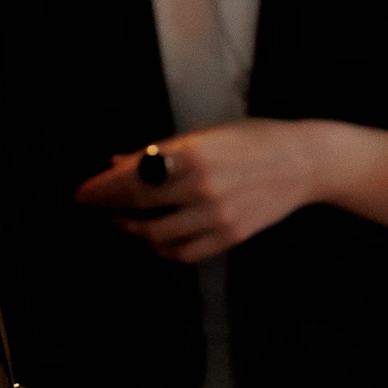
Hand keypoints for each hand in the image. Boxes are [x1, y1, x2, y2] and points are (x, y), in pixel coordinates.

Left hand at [76, 120, 387, 256]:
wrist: (303, 161)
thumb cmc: (252, 138)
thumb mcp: (203, 134)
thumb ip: (159, 152)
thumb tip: (118, 162)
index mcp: (192, 155)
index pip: (132, 178)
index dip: (102, 189)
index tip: (83, 193)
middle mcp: (202, 188)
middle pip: (139, 208)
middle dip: (110, 209)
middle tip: (97, 206)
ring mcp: (217, 216)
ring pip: (158, 236)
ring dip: (135, 231)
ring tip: (128, 221)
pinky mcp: (230, 236)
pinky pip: (185, 253)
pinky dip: (164, 249)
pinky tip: (157, 237)